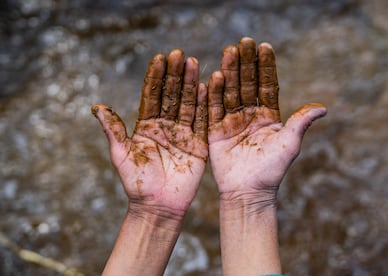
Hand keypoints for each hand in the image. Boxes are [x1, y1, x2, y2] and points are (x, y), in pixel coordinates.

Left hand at [92, 49, 207, 218]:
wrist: (157, 207)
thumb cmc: (137, 184)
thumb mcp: (121, 155)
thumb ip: (113, 130)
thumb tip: (95, 106)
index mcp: (147, 127)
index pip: (152, 96)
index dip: (156, 78)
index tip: (159, 58)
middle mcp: (165, 127)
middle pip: (172, 96)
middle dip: (174, 75)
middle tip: (179, 54)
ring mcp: (183, 134)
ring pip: (187, 104)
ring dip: (190, 84)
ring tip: (193, 63)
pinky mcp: (197, 145)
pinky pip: (201, 122)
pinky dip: (204, 105)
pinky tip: (205, 87)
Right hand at [208, 37, 326, 206]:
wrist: (248, 192)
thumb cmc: (271, 170)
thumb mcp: (289, 144)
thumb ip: (301, 122)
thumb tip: (323, 106)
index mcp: (269, 116)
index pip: (267, 86)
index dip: (265, 67)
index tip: (264, 46)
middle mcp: (250, 115)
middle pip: (247, 84)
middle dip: (246, 63)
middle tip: (244, 42)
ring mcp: (232, 122)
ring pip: (230, 92)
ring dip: (230, 72)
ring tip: (229, 52)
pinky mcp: (216, 131)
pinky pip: (214, 109)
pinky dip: (214, 94)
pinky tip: (214, 76)